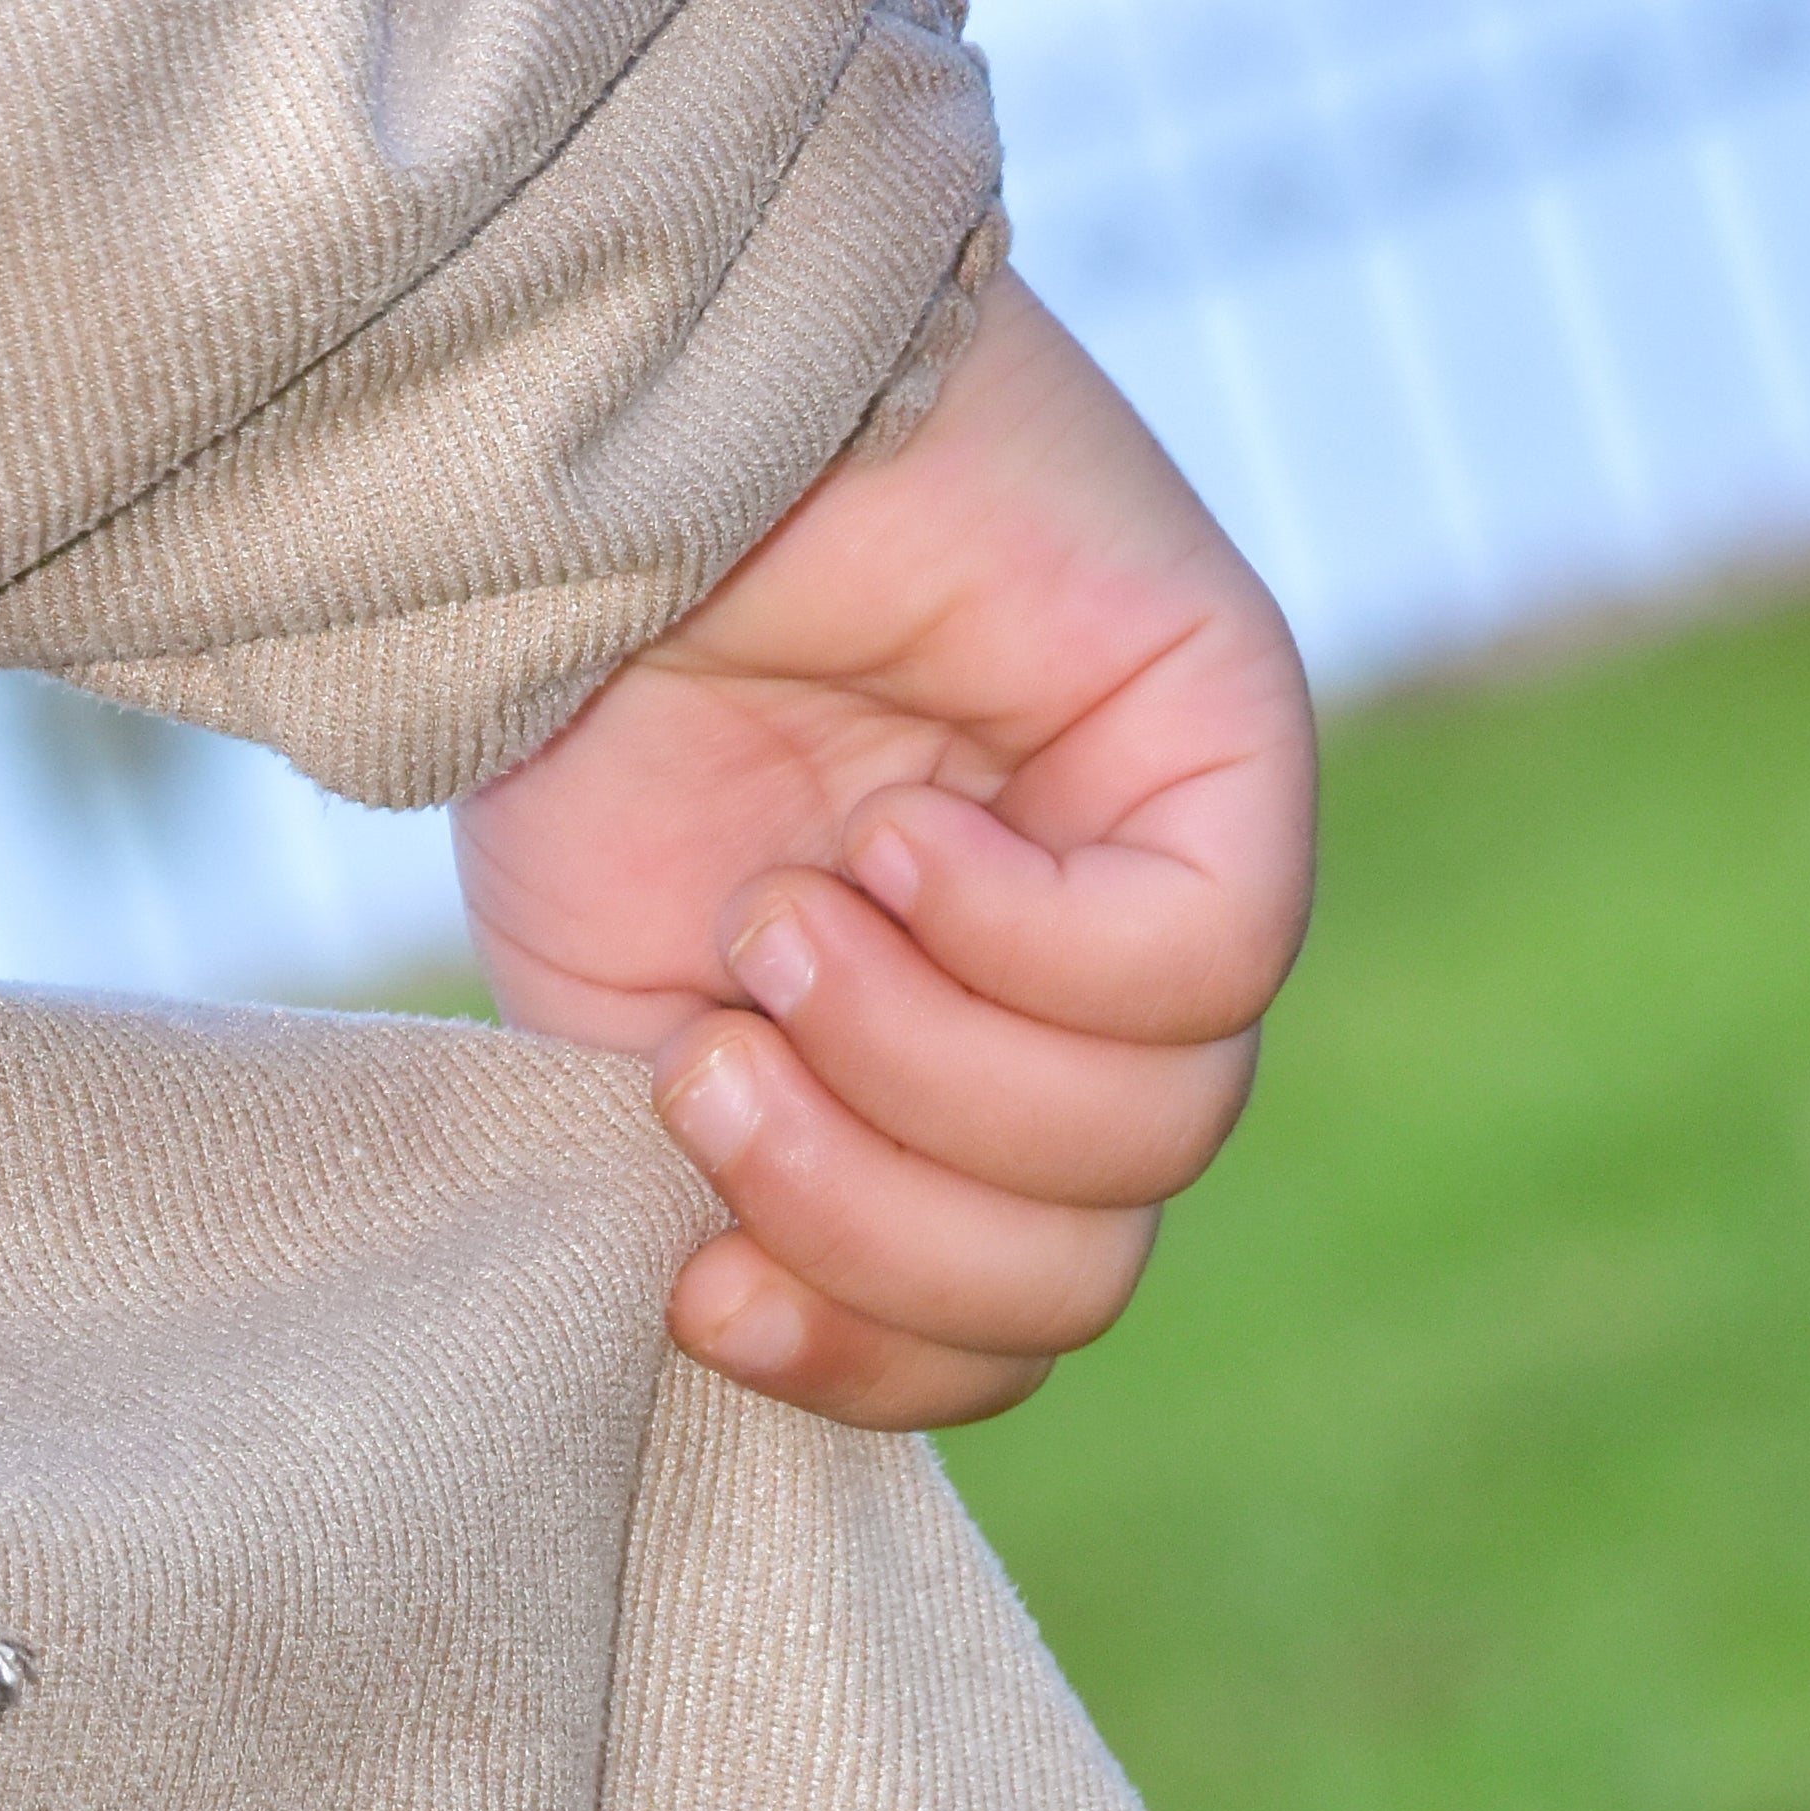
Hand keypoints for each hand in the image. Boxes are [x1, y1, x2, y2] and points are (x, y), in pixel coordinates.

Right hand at [452, 270, 1314, 1426]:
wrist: (588, 451)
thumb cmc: (582, 704)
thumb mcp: (615, 1006)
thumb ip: (711, 1187)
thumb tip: (745, 1345)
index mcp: (934, 1081)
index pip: (993, 1331)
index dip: (863, 1359)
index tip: (696, 1285)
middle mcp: (1069, 1001)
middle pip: (1078, 1278)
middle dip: (874, 1224)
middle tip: (717, 1072)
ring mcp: (1157, 873)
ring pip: (1148, 1140)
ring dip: (920, 1065)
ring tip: (785, 922)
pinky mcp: (1226, 746)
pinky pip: (1199, 966)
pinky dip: (1016, 938)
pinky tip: (900, 836)